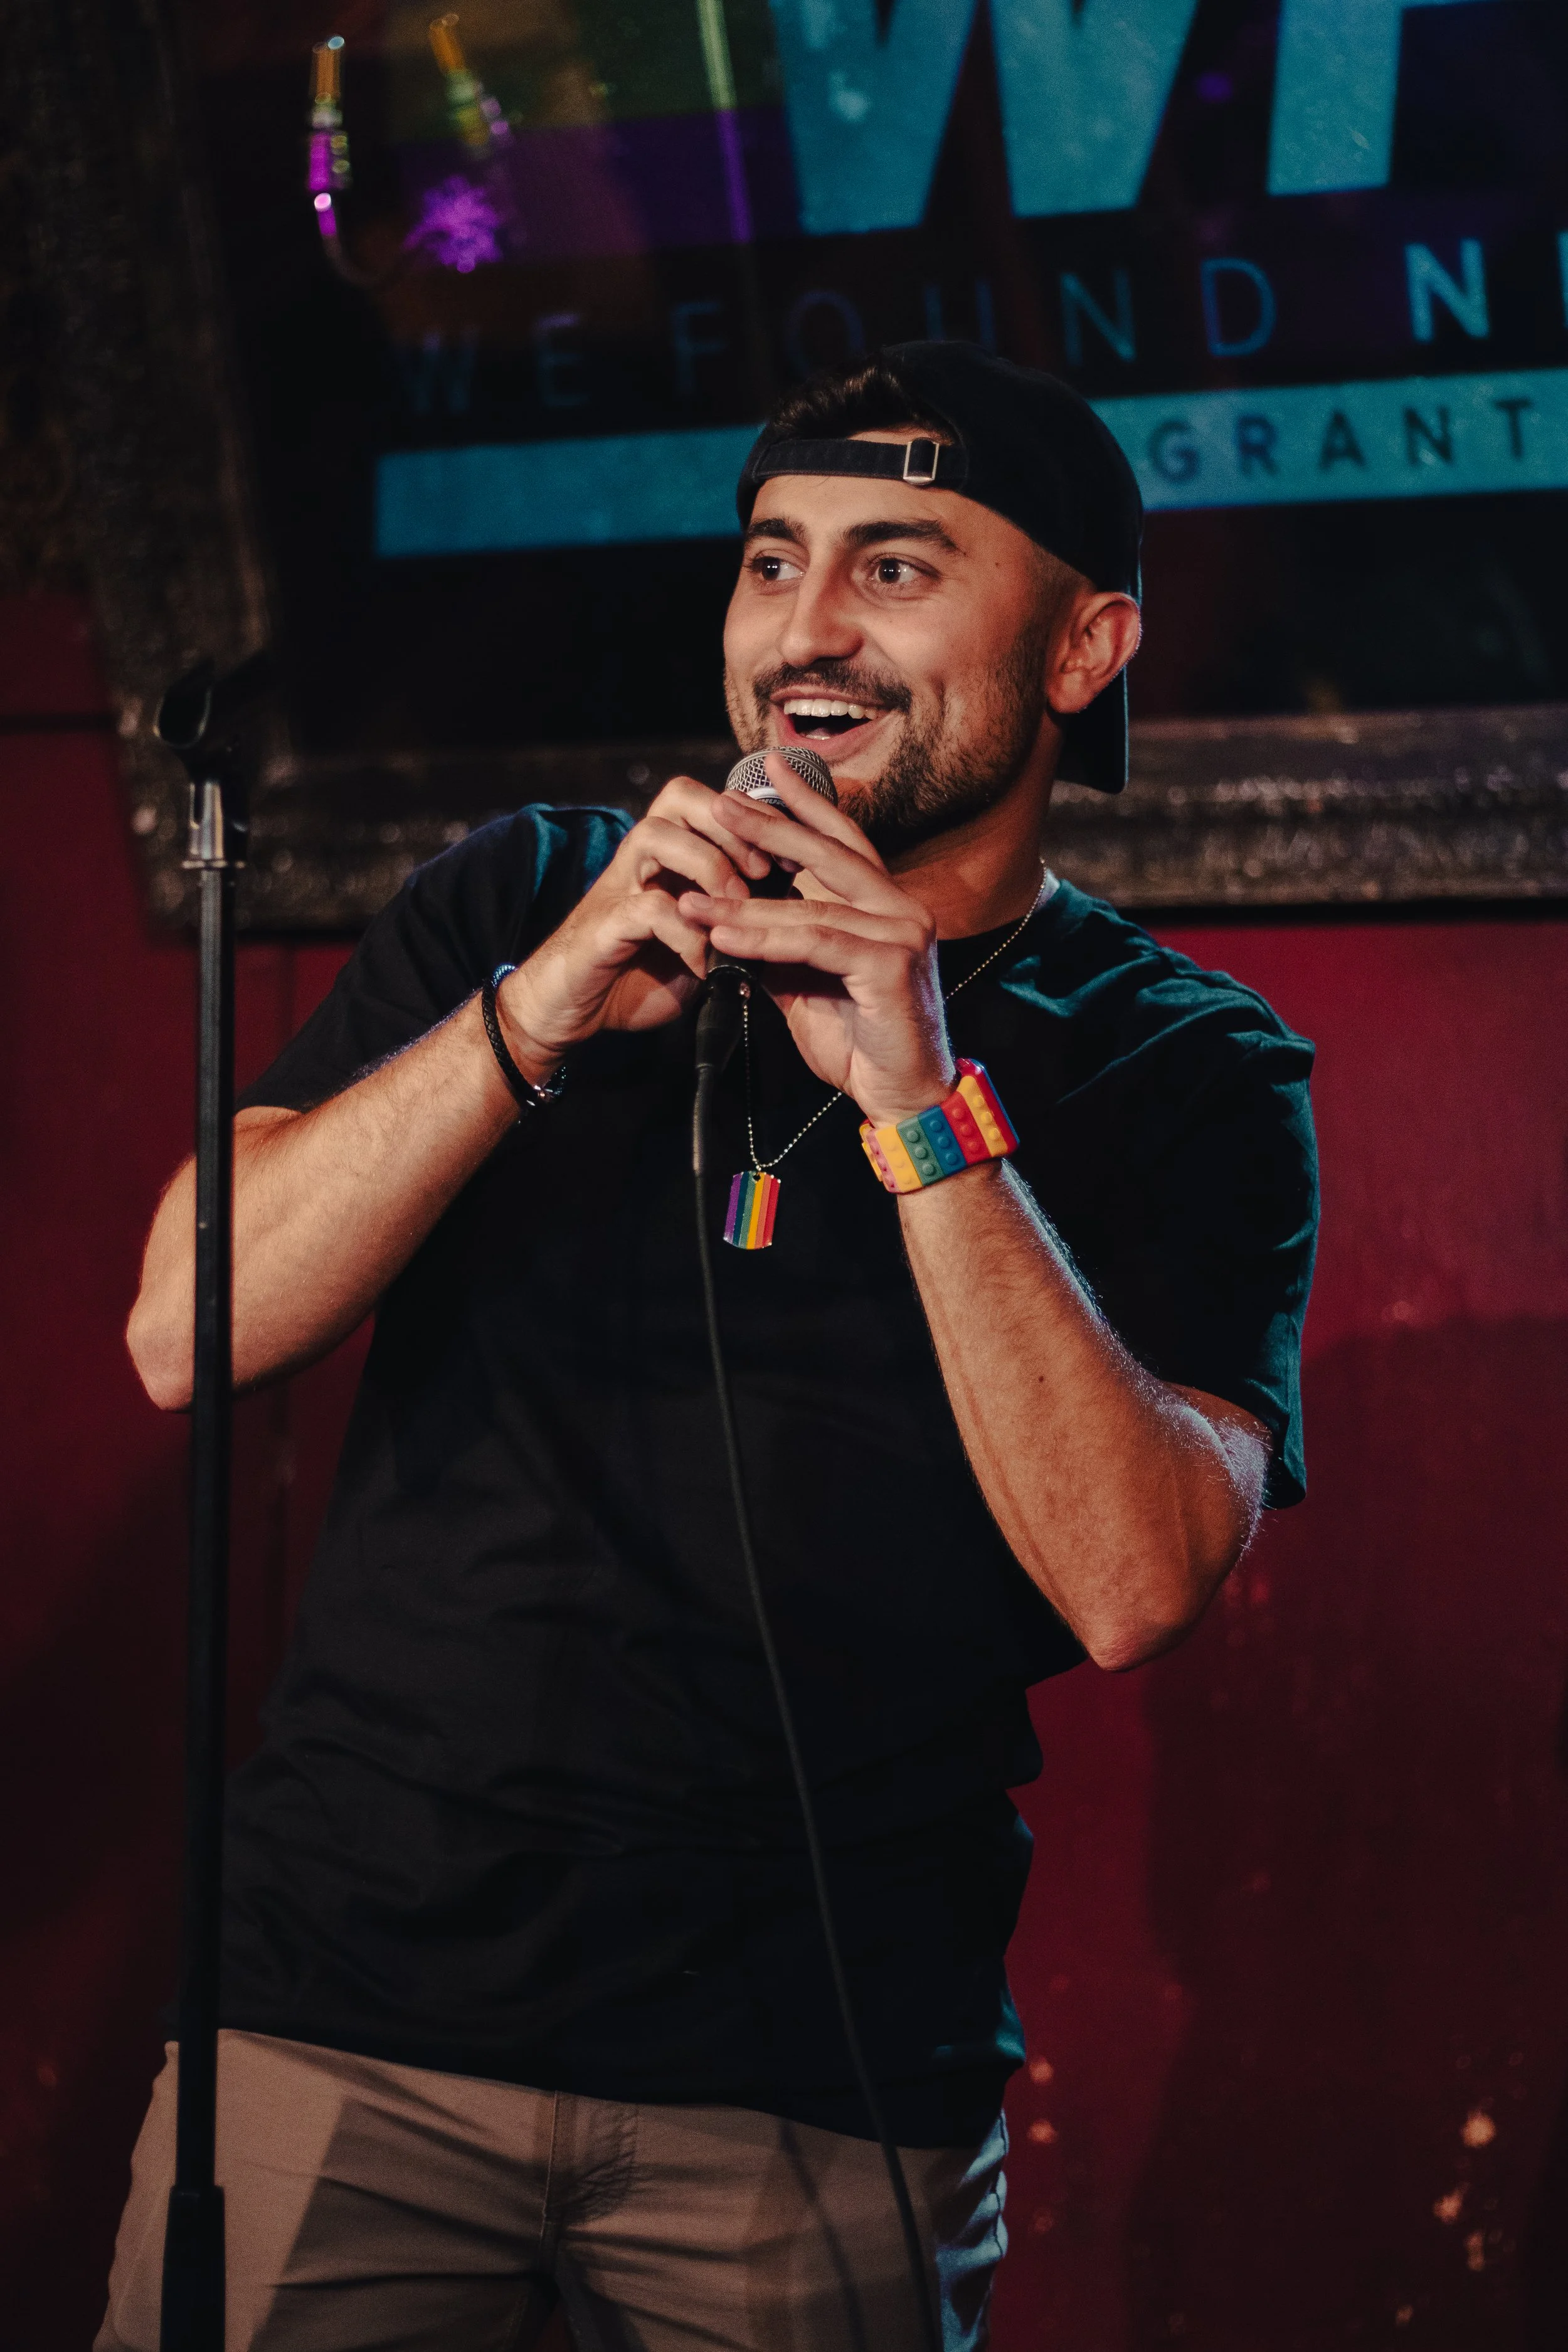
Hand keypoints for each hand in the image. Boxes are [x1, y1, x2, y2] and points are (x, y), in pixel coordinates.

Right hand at [495, 778, 769, 1077]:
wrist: (571, 1011)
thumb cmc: (637, 975)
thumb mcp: (699, 943)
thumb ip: (735, 919)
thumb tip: (792, 902)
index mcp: (666, 856)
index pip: (709, 801)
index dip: (753, 818)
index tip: (792, 857)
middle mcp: (640, 859)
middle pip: (680, 795)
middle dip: (729, 825)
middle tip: (762, 871)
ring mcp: (617, 887)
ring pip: (656, 834)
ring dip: (707, 865)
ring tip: (736, 908)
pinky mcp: (602, 924)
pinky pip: (646, 908)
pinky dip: (685, 933)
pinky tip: (706, 964)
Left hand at [678, 756, 954, 1124]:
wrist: (900, 1099)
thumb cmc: (860, 1045)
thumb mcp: (808, 983)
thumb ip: (780, 946)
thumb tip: (730, 920)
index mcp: (887, 906)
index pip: (843, 842)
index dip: (805, 806)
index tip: (766, 772)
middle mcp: (902, 909)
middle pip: (829, 854)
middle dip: (771, 825)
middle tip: (722, 802)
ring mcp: (903, 933)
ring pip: (810, 905)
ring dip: (744, 901)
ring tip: (694, 896)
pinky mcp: (892, 964)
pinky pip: (815, 942)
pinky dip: (764, 938)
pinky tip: (724, 935)